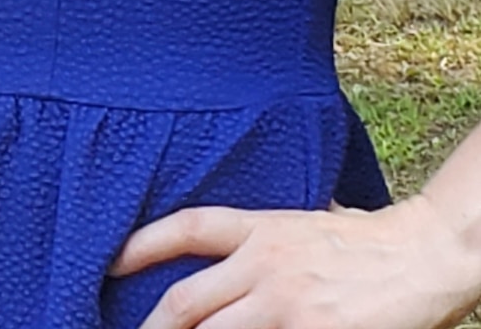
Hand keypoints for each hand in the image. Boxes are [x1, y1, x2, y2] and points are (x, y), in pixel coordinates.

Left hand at [112, 195, 480, 328]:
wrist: (423, 255)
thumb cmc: (374, 238)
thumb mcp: (314, 217)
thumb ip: (279, 232)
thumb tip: (261, 238)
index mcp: (263, 229)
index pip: (188, 228)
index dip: (143, 243)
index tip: (111, 259)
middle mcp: (264, 265)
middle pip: (187, 300)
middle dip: (153, 326)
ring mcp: (284, 306)